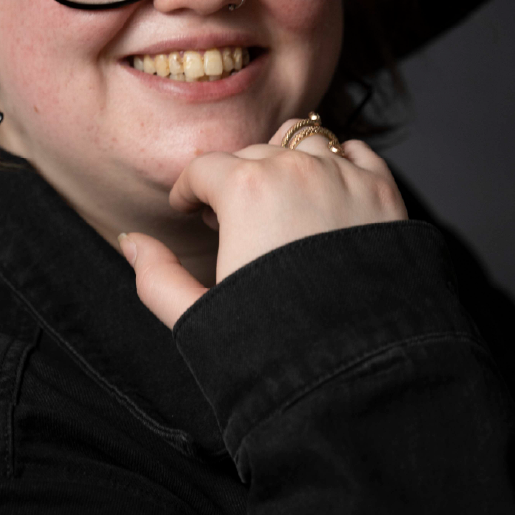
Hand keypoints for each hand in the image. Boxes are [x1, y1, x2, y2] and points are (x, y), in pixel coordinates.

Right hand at [119, 118, 407, 328]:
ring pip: (305, 141)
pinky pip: (357, 152)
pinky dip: (341, 162)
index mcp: (244, 188)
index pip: (204, 168)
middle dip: (236, 180)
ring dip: (287, 162)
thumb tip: (131, 241)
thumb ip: (155, 276)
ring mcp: (343, 176)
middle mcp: (294, 168)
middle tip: (237, 222)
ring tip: (285, 201)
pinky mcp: (384, 192)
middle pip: (252, 153)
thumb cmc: (273, 348)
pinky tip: (331, 192)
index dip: (189, 191)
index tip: (190, 211)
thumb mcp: (196, 319)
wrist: (358, 374)